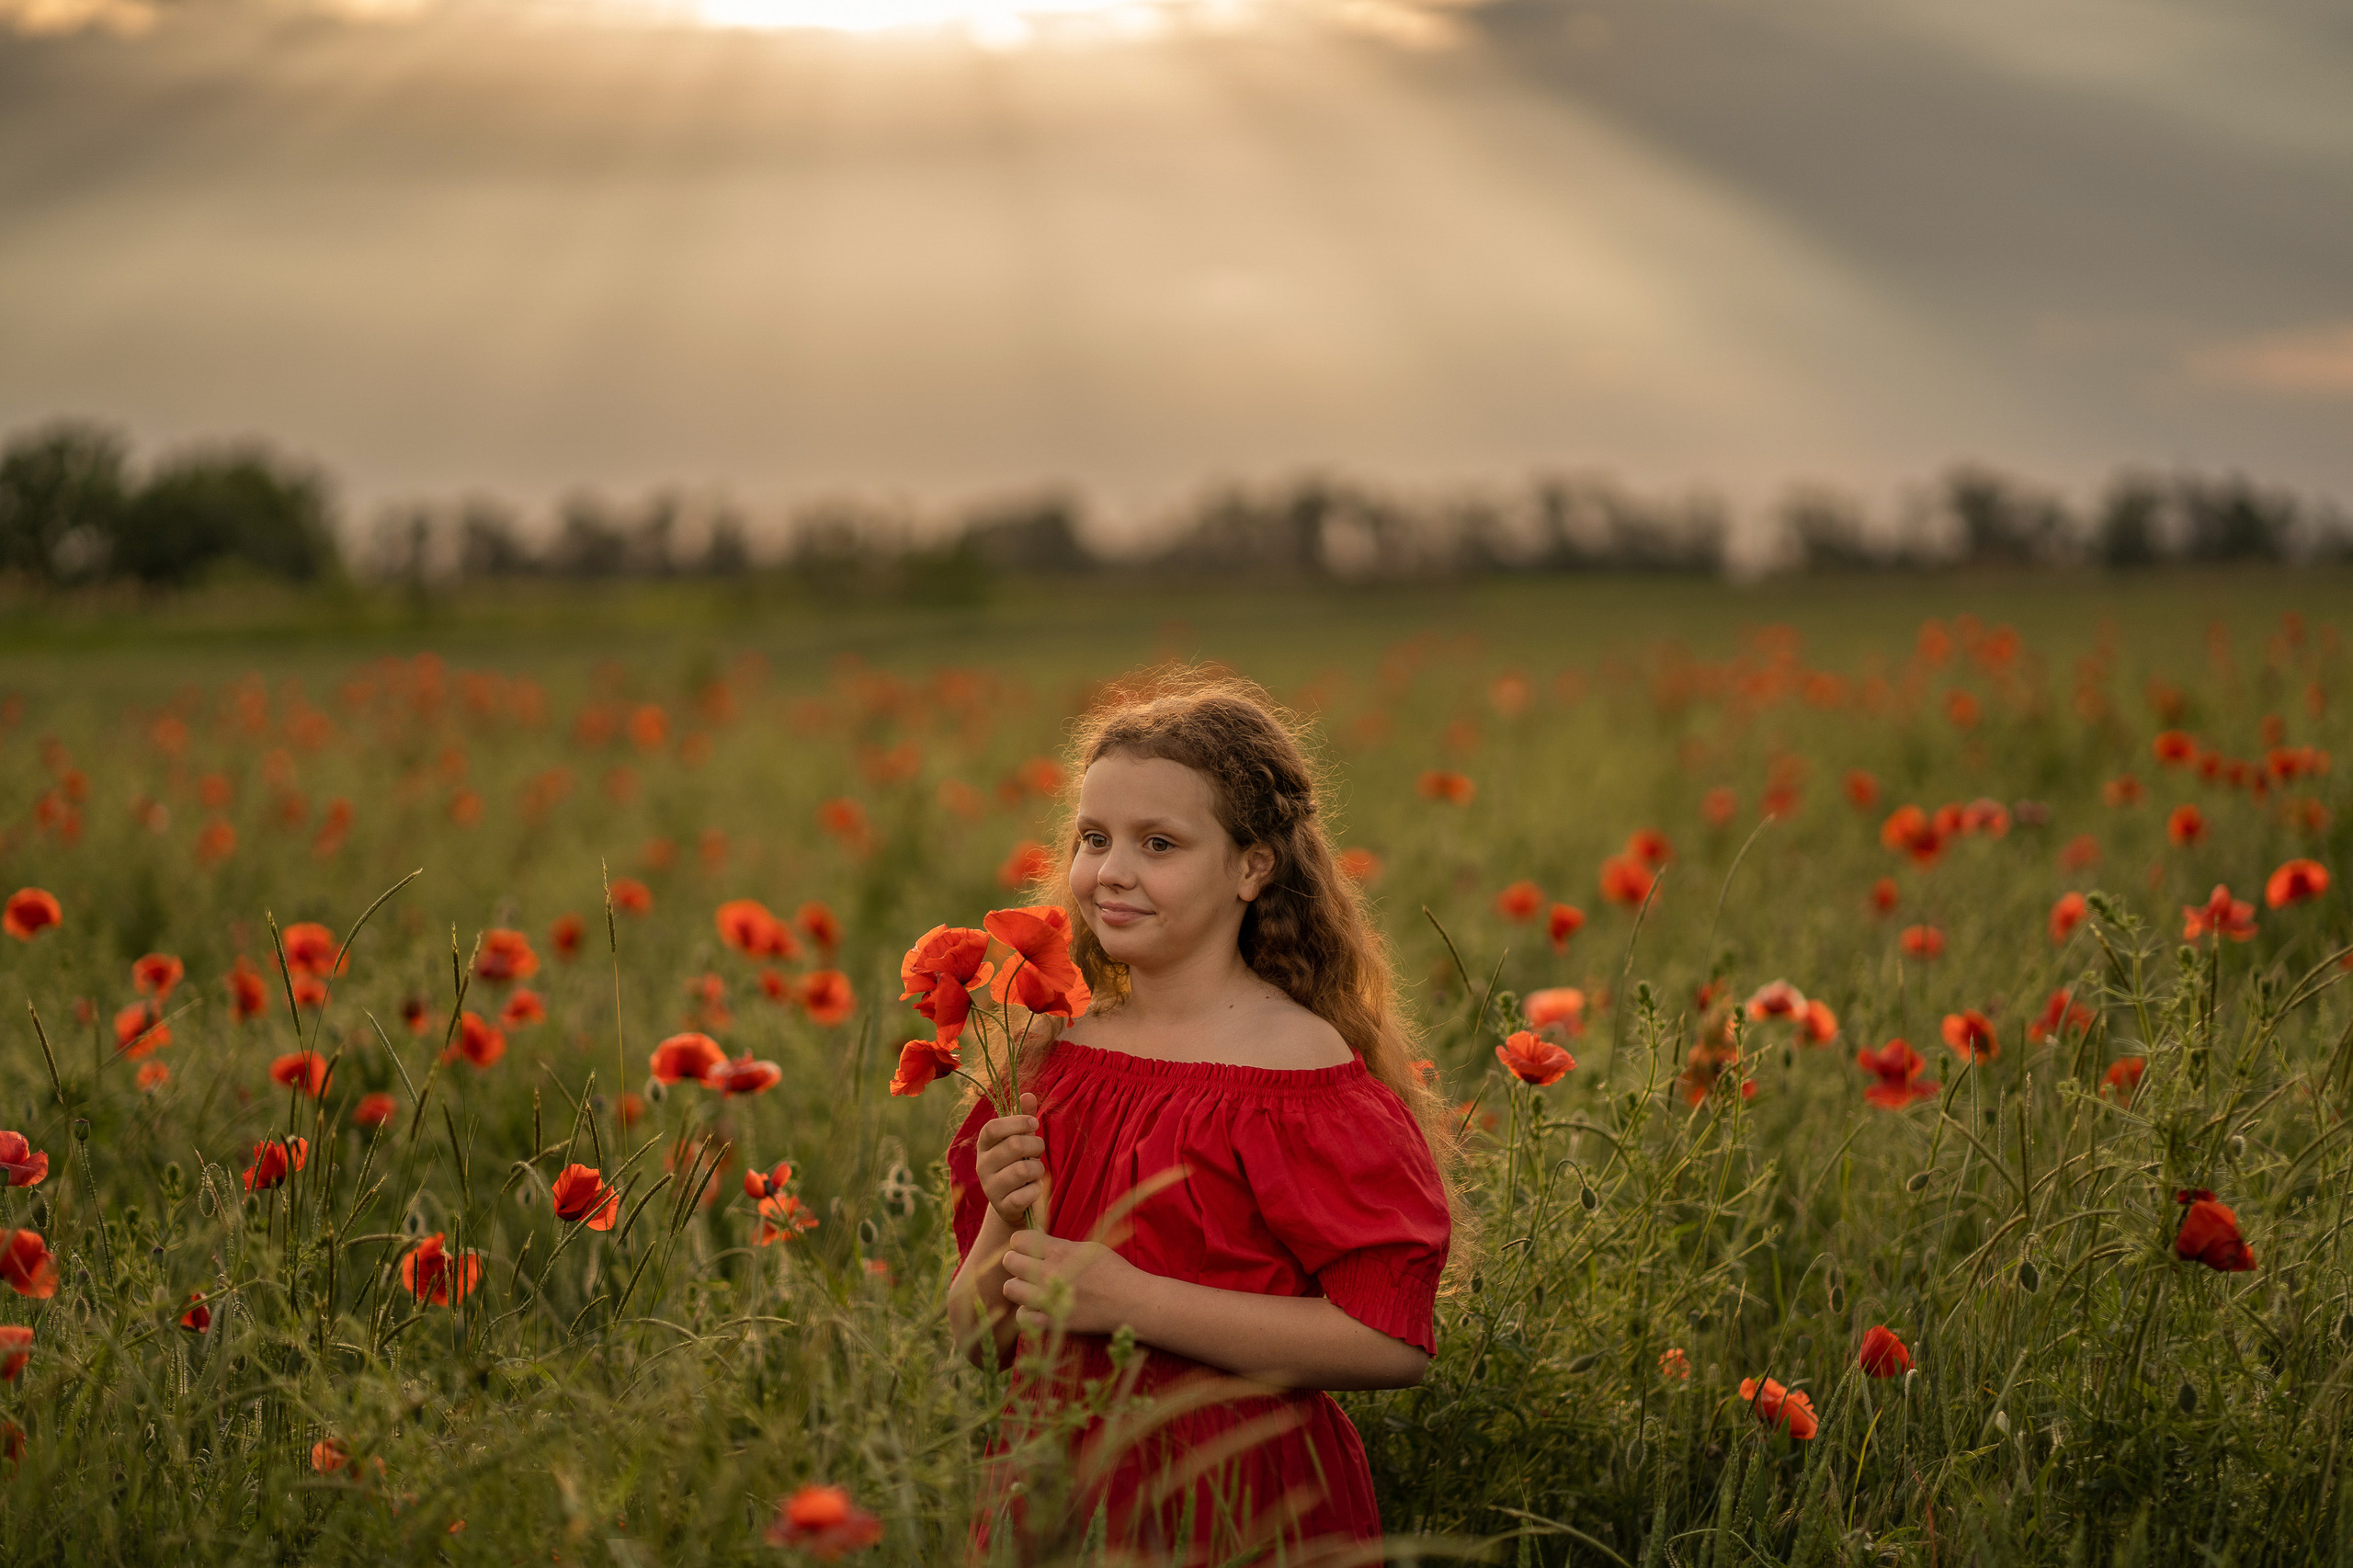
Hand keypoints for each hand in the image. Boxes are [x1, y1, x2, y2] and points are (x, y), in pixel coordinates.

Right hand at [972, 1093, 1044, 1228]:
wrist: (1013, 1205)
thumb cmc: (1018, 1164)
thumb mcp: (1020, 1140)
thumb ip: (1023, 1117)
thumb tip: (1027, 1094)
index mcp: (984, 1145)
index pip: (992, 1128)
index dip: (1016, 1122)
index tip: (1034, 1124)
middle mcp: (982, 1165)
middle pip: (1013, 1145)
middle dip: (1036, 1145)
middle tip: (1039, 1151)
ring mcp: (990, 1188)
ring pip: (1022, 1170)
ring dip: (1038, 1169)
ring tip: (1036, 1172)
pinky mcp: (1002, 1206)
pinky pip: (1025, 1194)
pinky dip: (1036, 1190)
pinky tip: (1033, 1189)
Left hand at [999, 1228, 1143, 1336]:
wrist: (1132, 1302)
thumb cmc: (1115, 1271)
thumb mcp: (1089, 1247)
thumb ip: (1060, 1245)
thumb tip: (1036, 1240)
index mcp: (1060, 1252)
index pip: (1018, 1240)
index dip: (1022, 1243)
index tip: (1030, 1248)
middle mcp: (1050, 1274)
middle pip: (1009, 1262)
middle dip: (1017, 1262)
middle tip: (1029, 1268)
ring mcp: (1050, 1299)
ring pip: (1010, 1289)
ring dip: (1020, 1287)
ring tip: (1032, 1288)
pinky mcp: (1053, 1322)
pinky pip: (1022, 1316)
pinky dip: (1027, 1313)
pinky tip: (1038, 1308)